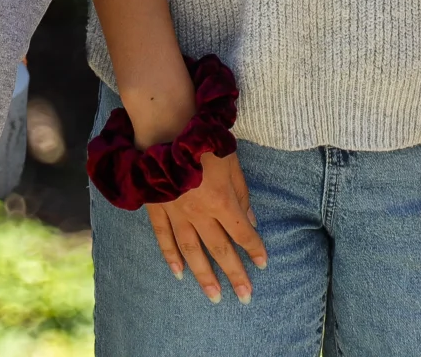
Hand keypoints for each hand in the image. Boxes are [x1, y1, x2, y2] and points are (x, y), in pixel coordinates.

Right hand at [117, 75, 266, 305]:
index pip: (242, 232)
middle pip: (220, 249)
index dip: (254, 249)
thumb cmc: (203, 137)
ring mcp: (175, 212)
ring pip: (192, 251)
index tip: (263, 264)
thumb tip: (250, 222)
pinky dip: (171, 256)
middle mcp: (199, 212)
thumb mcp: (231, 161)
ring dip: (204, 275)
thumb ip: (241, 193)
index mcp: (221, 200)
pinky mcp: (156, 207)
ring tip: (214, 296)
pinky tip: (179, 273)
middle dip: (235, 274)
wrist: (165, 122)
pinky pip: (163, 237)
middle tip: (246, 297)